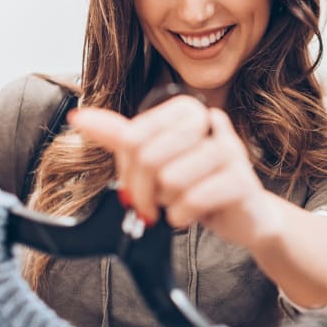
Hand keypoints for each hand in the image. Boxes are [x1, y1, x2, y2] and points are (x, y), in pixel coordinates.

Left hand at [69, 96, 277, 247]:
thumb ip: (121, 138)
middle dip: (143, 192)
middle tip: (150, 206)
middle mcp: (211, 123)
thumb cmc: (199, 185)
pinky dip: (183, 216)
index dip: (126, 170)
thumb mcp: (158, 160)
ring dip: (167, 204)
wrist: (246, 216)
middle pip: (149, 157)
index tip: (133, 186)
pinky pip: (192, 199)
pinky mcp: (241, 180)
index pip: (133, 136)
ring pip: (170, 180)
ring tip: (180, 205)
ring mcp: (229, 150)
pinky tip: (191, 215)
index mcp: (187, 111)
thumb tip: (79, 116)